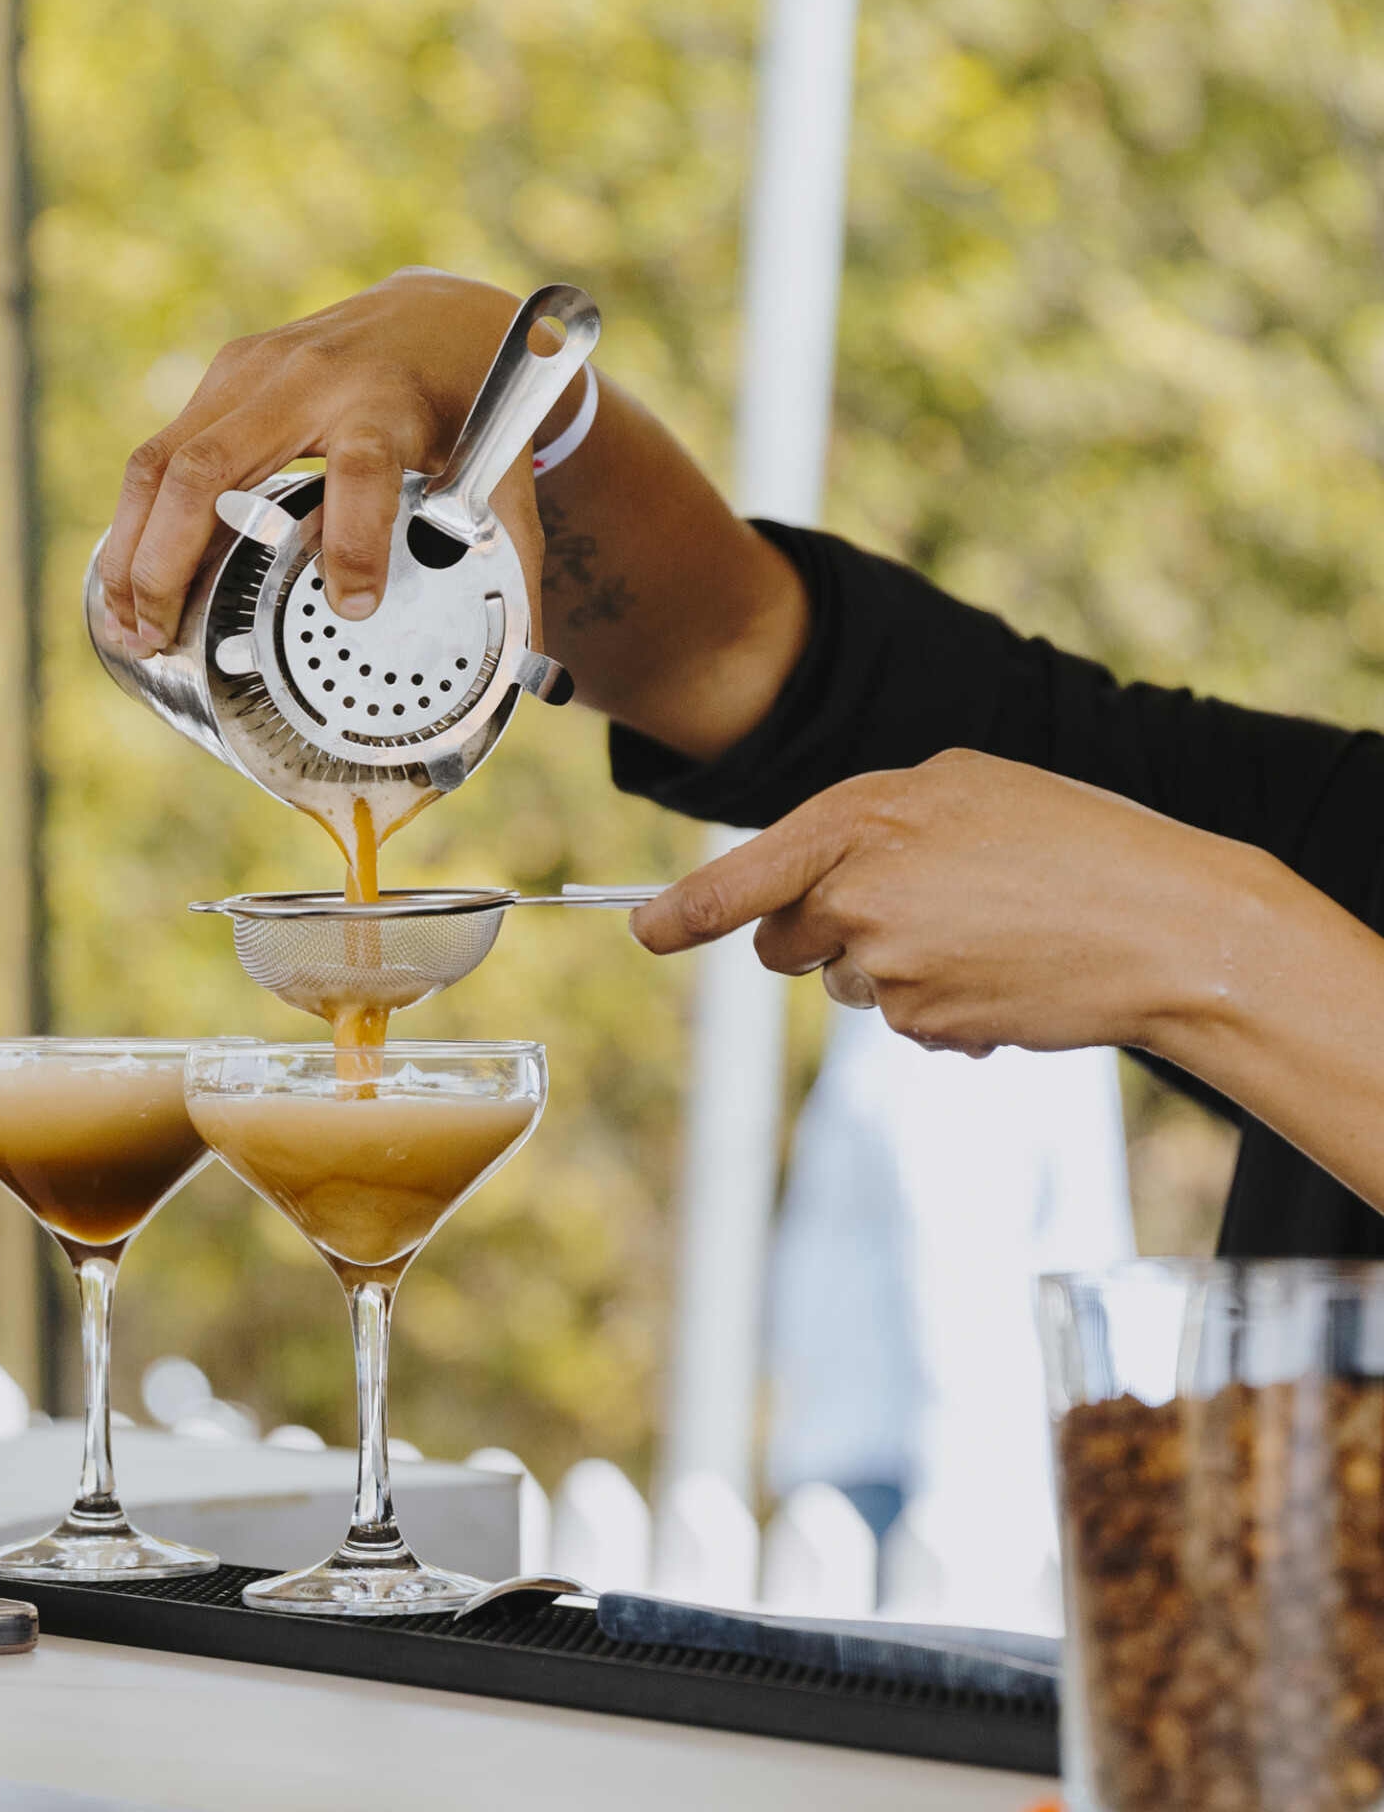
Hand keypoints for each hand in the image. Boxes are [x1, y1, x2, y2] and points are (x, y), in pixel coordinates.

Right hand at [95, 270, 545, 655]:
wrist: (441, 318)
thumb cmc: (470, 411)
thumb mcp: (502, 481)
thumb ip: (510, 568)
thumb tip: (530, 677)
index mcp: (388, 403)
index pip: (360, 466)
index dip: (353, 537)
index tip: (354, 606)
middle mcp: (312, 377)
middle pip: (214, 468)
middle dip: (174, 562)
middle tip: (159, 639)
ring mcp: (254, 368)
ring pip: (165, 459)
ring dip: (134, 549)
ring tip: (128, 627)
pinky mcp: (225, 374)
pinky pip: (160, 450)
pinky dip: (134, 522)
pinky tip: (125, 585)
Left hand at [630, 747, 1267, 1058]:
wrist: (1166, 927)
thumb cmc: (1078, 840)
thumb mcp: (967, 788)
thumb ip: (874, 821)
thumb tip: (811, 877)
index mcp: (864, 817)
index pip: (744, 875)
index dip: (686, 911)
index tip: (645, 932)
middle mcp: (858, 894)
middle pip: (786, 940)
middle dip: (823, 933)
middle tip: (916, 905)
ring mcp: (885, 966)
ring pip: (847, 982)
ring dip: (895, 966)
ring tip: (988, 932)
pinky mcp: (920, 1023)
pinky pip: (902, 1019)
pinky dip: (941, 1004)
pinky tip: (1006, 972)